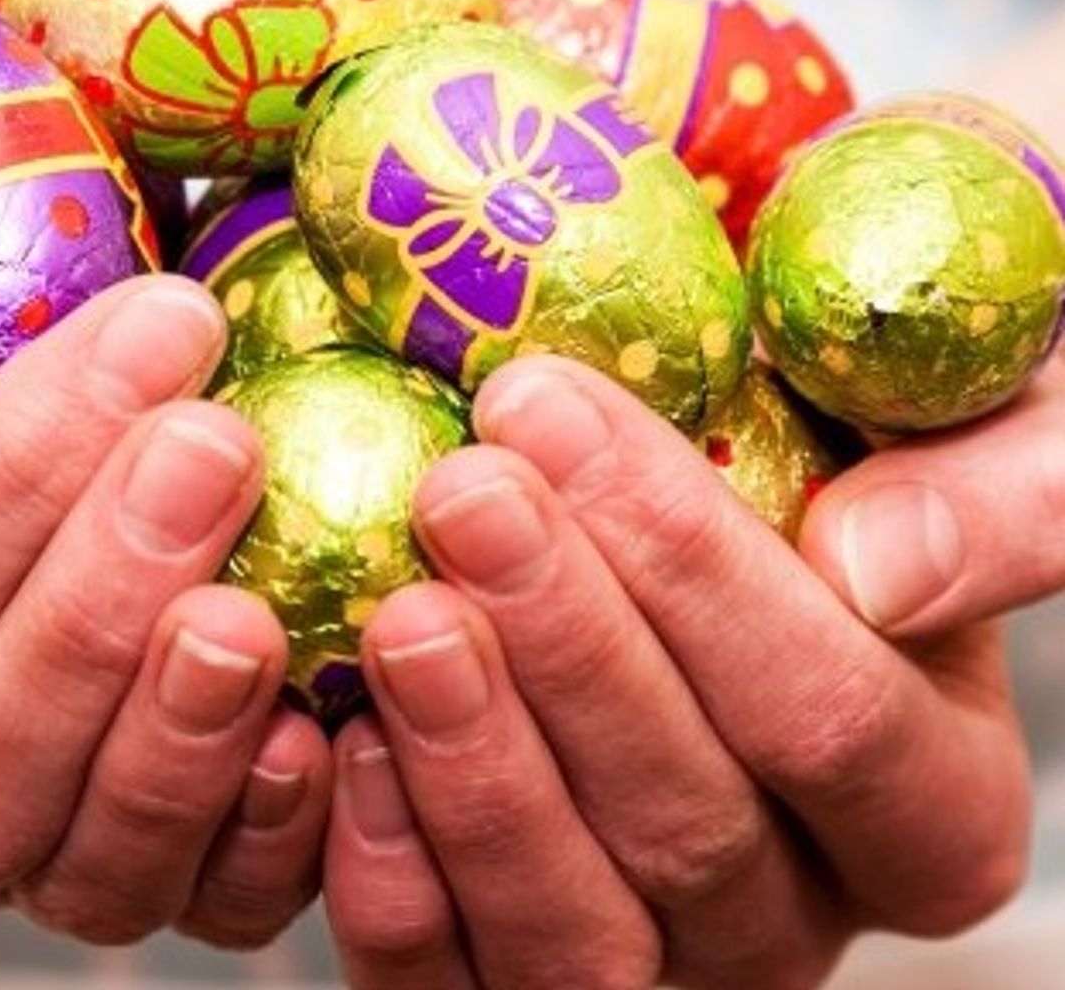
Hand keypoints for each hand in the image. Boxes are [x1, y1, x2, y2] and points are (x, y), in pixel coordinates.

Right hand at [0, 199, 329, 949]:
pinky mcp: (165, 861)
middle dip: (102, 607)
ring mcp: (33, 846)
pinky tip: (322, 725)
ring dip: (184, 734)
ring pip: (87, 867)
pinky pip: (214, 901)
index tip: (156, 330)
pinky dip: (271, 833)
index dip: (5, 492)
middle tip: (217, 445)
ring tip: (258, 601)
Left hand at [324, 355, 1030, 989]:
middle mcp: (797, 903)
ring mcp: (655, 955)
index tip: (549, 410)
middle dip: (562, 642)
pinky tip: (345, 740)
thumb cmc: (851, 452)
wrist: (712, 502)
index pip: (830, 713)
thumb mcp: (985, 430)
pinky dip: (391, 881)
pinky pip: (450, 980)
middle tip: (461, 489)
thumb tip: (882, 568)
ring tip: (402, 611)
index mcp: (930, 794)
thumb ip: (998, 493)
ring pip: (574, 931)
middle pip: (689, 821)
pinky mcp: (509, 963)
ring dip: (476, 767)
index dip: (690, 570)